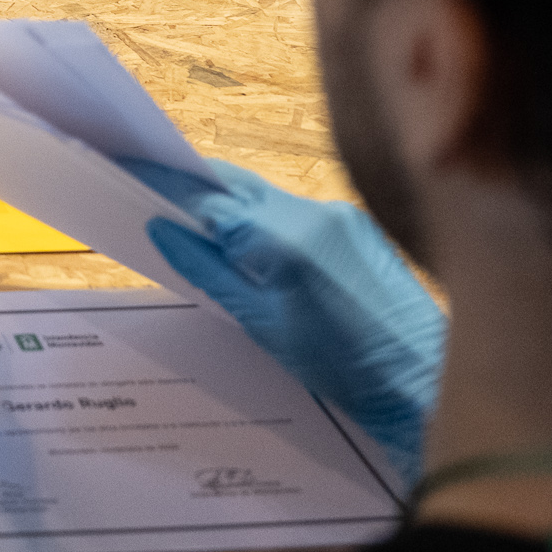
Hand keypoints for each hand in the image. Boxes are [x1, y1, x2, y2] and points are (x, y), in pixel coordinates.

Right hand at [126, 158, 446, 482]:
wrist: (424, 382)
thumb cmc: (342, 367)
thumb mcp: (262, 326)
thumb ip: (210, 272)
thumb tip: (164, 230)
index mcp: (281, 238)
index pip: (207, 199)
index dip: (164, 185)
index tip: (127, 168)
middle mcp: (311, 212)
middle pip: (235, 184)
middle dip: (193, 185)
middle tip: (152, 190)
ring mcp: (339, 214)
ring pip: (266, 196)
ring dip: (231, 206)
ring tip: (198, 227)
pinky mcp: (358, 226)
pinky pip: (296, 211)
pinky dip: (266, 221)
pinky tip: (255, 248)